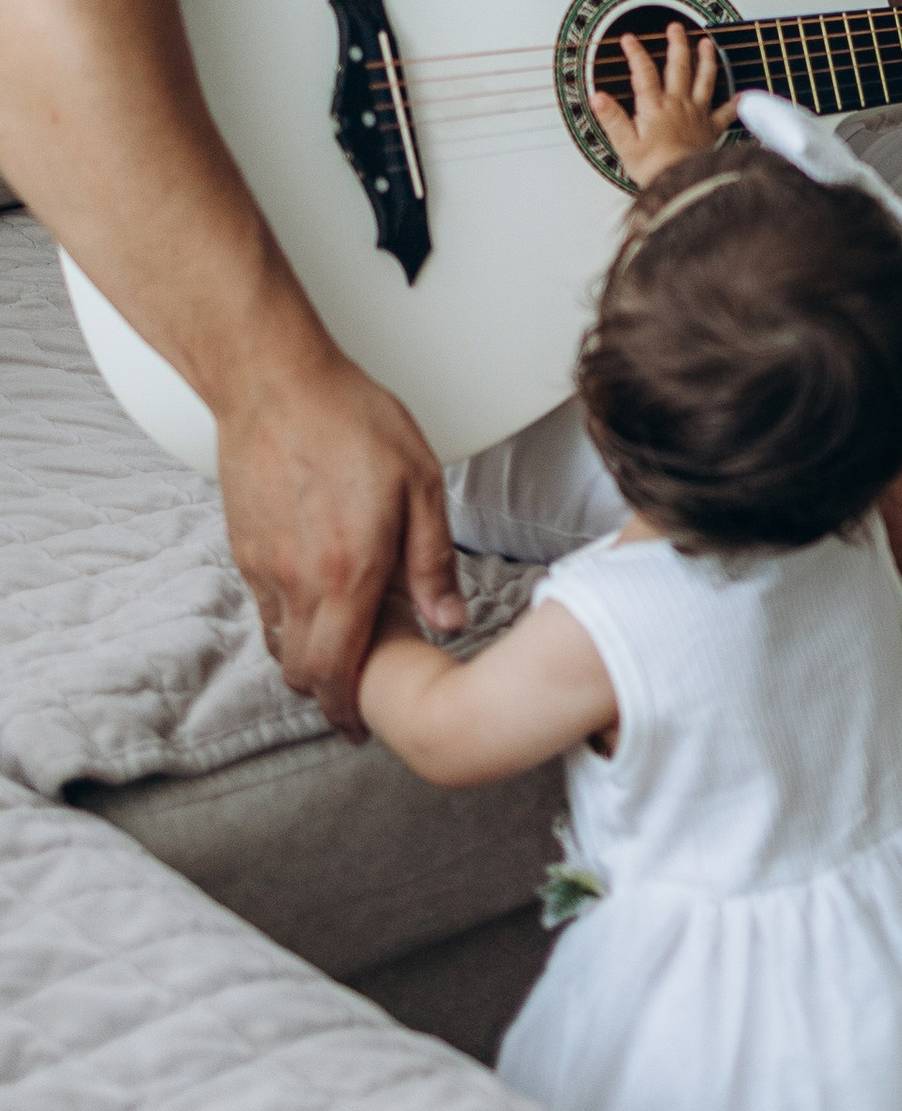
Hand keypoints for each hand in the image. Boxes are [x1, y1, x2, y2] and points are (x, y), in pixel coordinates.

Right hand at [218, 338, 464, 738]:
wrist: (273, 381)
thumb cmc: (352, 421)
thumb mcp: (420, 485)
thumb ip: (432, 561)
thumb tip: (449, 621)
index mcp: (346, 572)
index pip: (337, 672)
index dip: (346, 712)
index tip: (362, 728)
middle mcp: (296, 580)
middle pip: (300, 670)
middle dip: (327, 696)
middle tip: (355, 700)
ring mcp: (262, 565)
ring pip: (278, 641)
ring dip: (307, 658)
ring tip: (343, 650)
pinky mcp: (242, 545)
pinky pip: (264, 605)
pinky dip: (288, 621)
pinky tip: (317, 599)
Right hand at [592, 19, 730, 186]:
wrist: (685, 182)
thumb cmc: (655, 168)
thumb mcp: (625, 144)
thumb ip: (612, 118)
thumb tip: (597, 97)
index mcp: (655, 107)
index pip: (643, 72)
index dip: (636, 53)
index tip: (629, 39)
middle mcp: (678, 105)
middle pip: (678, 67)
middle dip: (676, 44)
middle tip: (676, 27)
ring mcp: (698, 114)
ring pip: (704, 80)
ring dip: (706, 60)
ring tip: (707, 44)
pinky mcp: (711, 129)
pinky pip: (726, 113)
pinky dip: (736, 104)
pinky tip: (744, 95)